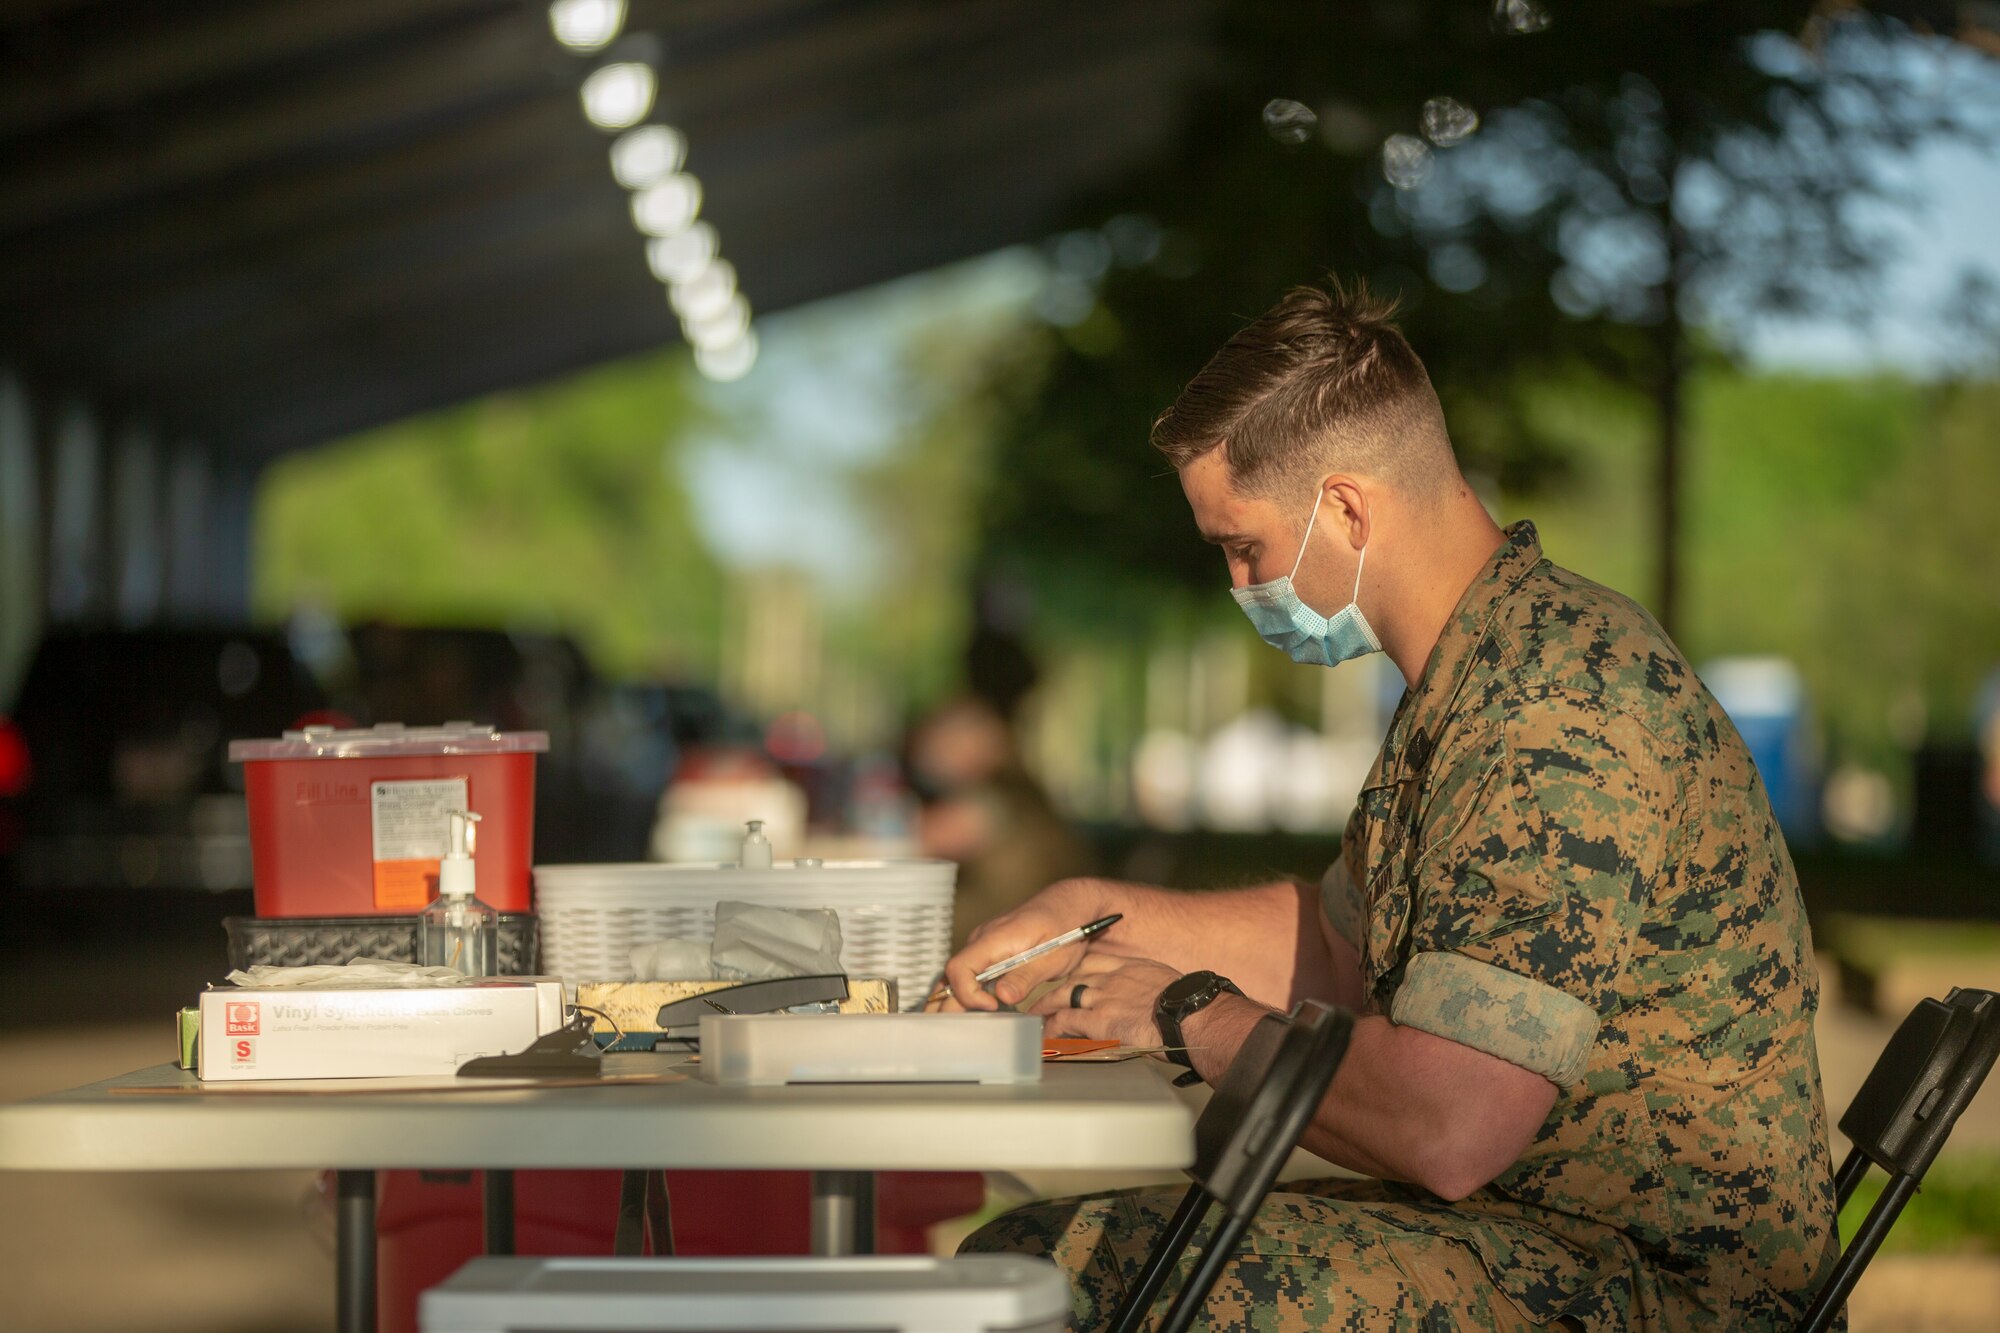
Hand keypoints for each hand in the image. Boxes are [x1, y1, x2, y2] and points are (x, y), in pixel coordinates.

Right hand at [941, 878, 1118, 1009]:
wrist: (1070, 903)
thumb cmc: (1066, 926)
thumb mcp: (1054, 957)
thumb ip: (1026, 976)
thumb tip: (1002, 997)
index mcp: (995, 938)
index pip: (959, 968)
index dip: (968, 994)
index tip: (992, 1007)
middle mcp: (982, 939)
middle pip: (951, 976)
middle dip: (951, 1004)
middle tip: (963, 1030)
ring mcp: (983, 943)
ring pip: (957, 974)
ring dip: (956, 999)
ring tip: (961, 1025)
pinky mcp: (989, 948)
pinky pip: (970, 970)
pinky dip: (967, 990)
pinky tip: (976, 1008)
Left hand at [1028, 950, 1180, 1048]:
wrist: (1192, 1015)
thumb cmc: (1190, 1008)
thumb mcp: (1168, 986)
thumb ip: (1151, 990)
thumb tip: (1150, 1004)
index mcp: (1131, 966)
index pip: (1094, 960)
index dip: (1077, 968)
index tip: (1068, 975)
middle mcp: (1113, 977)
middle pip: (1073, 976)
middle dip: (1055, 988)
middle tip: (1043, 998)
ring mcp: (1103, 996)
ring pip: (1062, 996)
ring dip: (1046, 1008)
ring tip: (1036, 1018)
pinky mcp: (1099, 1019)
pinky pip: (1066, 1021)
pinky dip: (1053, 1028)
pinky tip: (1046, 1036)